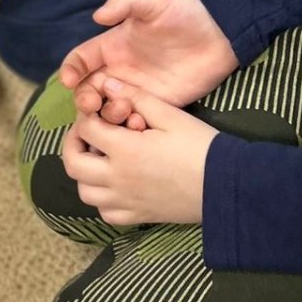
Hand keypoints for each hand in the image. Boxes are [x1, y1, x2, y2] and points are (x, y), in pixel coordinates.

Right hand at [59, 0, 236, 112]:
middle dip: (84, 100)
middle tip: (93, 104)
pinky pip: (136, 120)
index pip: (80, 61)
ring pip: (108, 109)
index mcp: (112, 47)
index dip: (70, 70)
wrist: (222, 36)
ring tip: (122, 111)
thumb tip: (97, 17)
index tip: (70, 80)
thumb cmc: (186, 14)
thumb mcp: (155, 0)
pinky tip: (138, 122)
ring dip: (106, 115)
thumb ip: (125, 3)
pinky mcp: (157, 106)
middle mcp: (119, 72)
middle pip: (88, 90)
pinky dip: (130, 126)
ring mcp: (137, 91)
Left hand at [62, 92, 216, 223]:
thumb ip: (137, 98)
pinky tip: (116, 185)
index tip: (96, 110)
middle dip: (73, 144)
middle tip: (87, 134)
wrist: (228, 185)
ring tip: (101, 159)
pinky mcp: (138, 217)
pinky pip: (106, 213)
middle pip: (73, 164)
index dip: (85, 116)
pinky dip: (103, 200)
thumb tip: (107, 84)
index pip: (85, 130)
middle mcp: (117, 179)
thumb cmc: (201, 146)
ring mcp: (126, 201)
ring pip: (85, 192)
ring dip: (85, 173)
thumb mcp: (171, 116)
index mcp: (124, 150)